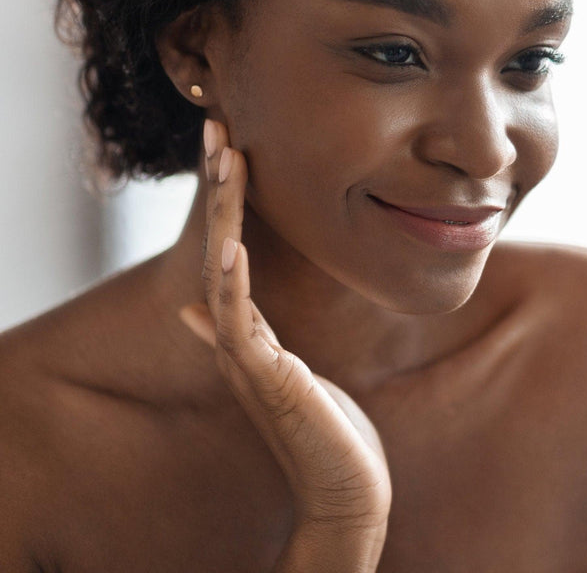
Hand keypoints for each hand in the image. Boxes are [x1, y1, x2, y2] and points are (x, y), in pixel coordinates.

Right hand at [178, 118, 391, 569]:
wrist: (347, 490)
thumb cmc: (328, 431)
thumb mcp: (290, 371)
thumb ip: (256, 336)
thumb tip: (208, 305)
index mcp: (250, 331)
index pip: (230, 247)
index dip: (228, 198)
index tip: (230, 143)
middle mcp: (239, 341)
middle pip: (219, 248)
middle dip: (221, 190)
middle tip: (216, 127)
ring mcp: (249, 361)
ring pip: (224, 275)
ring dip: (225, 217)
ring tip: (226, 162)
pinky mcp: (266, 383)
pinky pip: (240, 327)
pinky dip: (232, 287)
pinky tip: (233, 249)